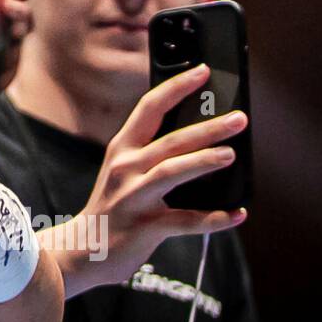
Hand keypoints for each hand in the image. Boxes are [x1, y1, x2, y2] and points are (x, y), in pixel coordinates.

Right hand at [49, 64, 248, 295]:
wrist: (82, 250)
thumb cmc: (112, 207)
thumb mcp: (123, 172)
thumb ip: (152, 155)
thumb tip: (203, 141)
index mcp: (122, 149)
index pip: (149, 108)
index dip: (177, 87)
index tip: (203, 71)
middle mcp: (125, 169)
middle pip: (169, 141)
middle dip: (207, 128)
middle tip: (238, 118)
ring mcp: (133, 198)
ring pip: (172, 172)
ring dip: (204, 161)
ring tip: (231, 154)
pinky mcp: (144, 227)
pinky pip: (185, 221)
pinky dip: (214, 218)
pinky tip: (237, 214)